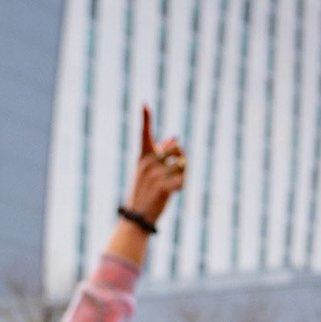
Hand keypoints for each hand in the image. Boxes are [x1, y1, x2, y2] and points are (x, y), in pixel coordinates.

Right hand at [126, 106, 186, 222]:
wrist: (137, 216)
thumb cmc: (145, 193)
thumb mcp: (149, 172)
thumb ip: (161, 155)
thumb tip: (175, 137)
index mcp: (143, 157)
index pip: (145, 135)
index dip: (146, 119)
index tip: (145, 105)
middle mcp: (149, 163)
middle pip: (176, 149)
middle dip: (182, 158)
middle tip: (177, 171)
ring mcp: (156, 175)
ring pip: (182, 165)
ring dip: (183, 174)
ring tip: (172, 184)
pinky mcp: (164, 187)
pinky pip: (183, 180)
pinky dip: (181, 187)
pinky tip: (173, 193)